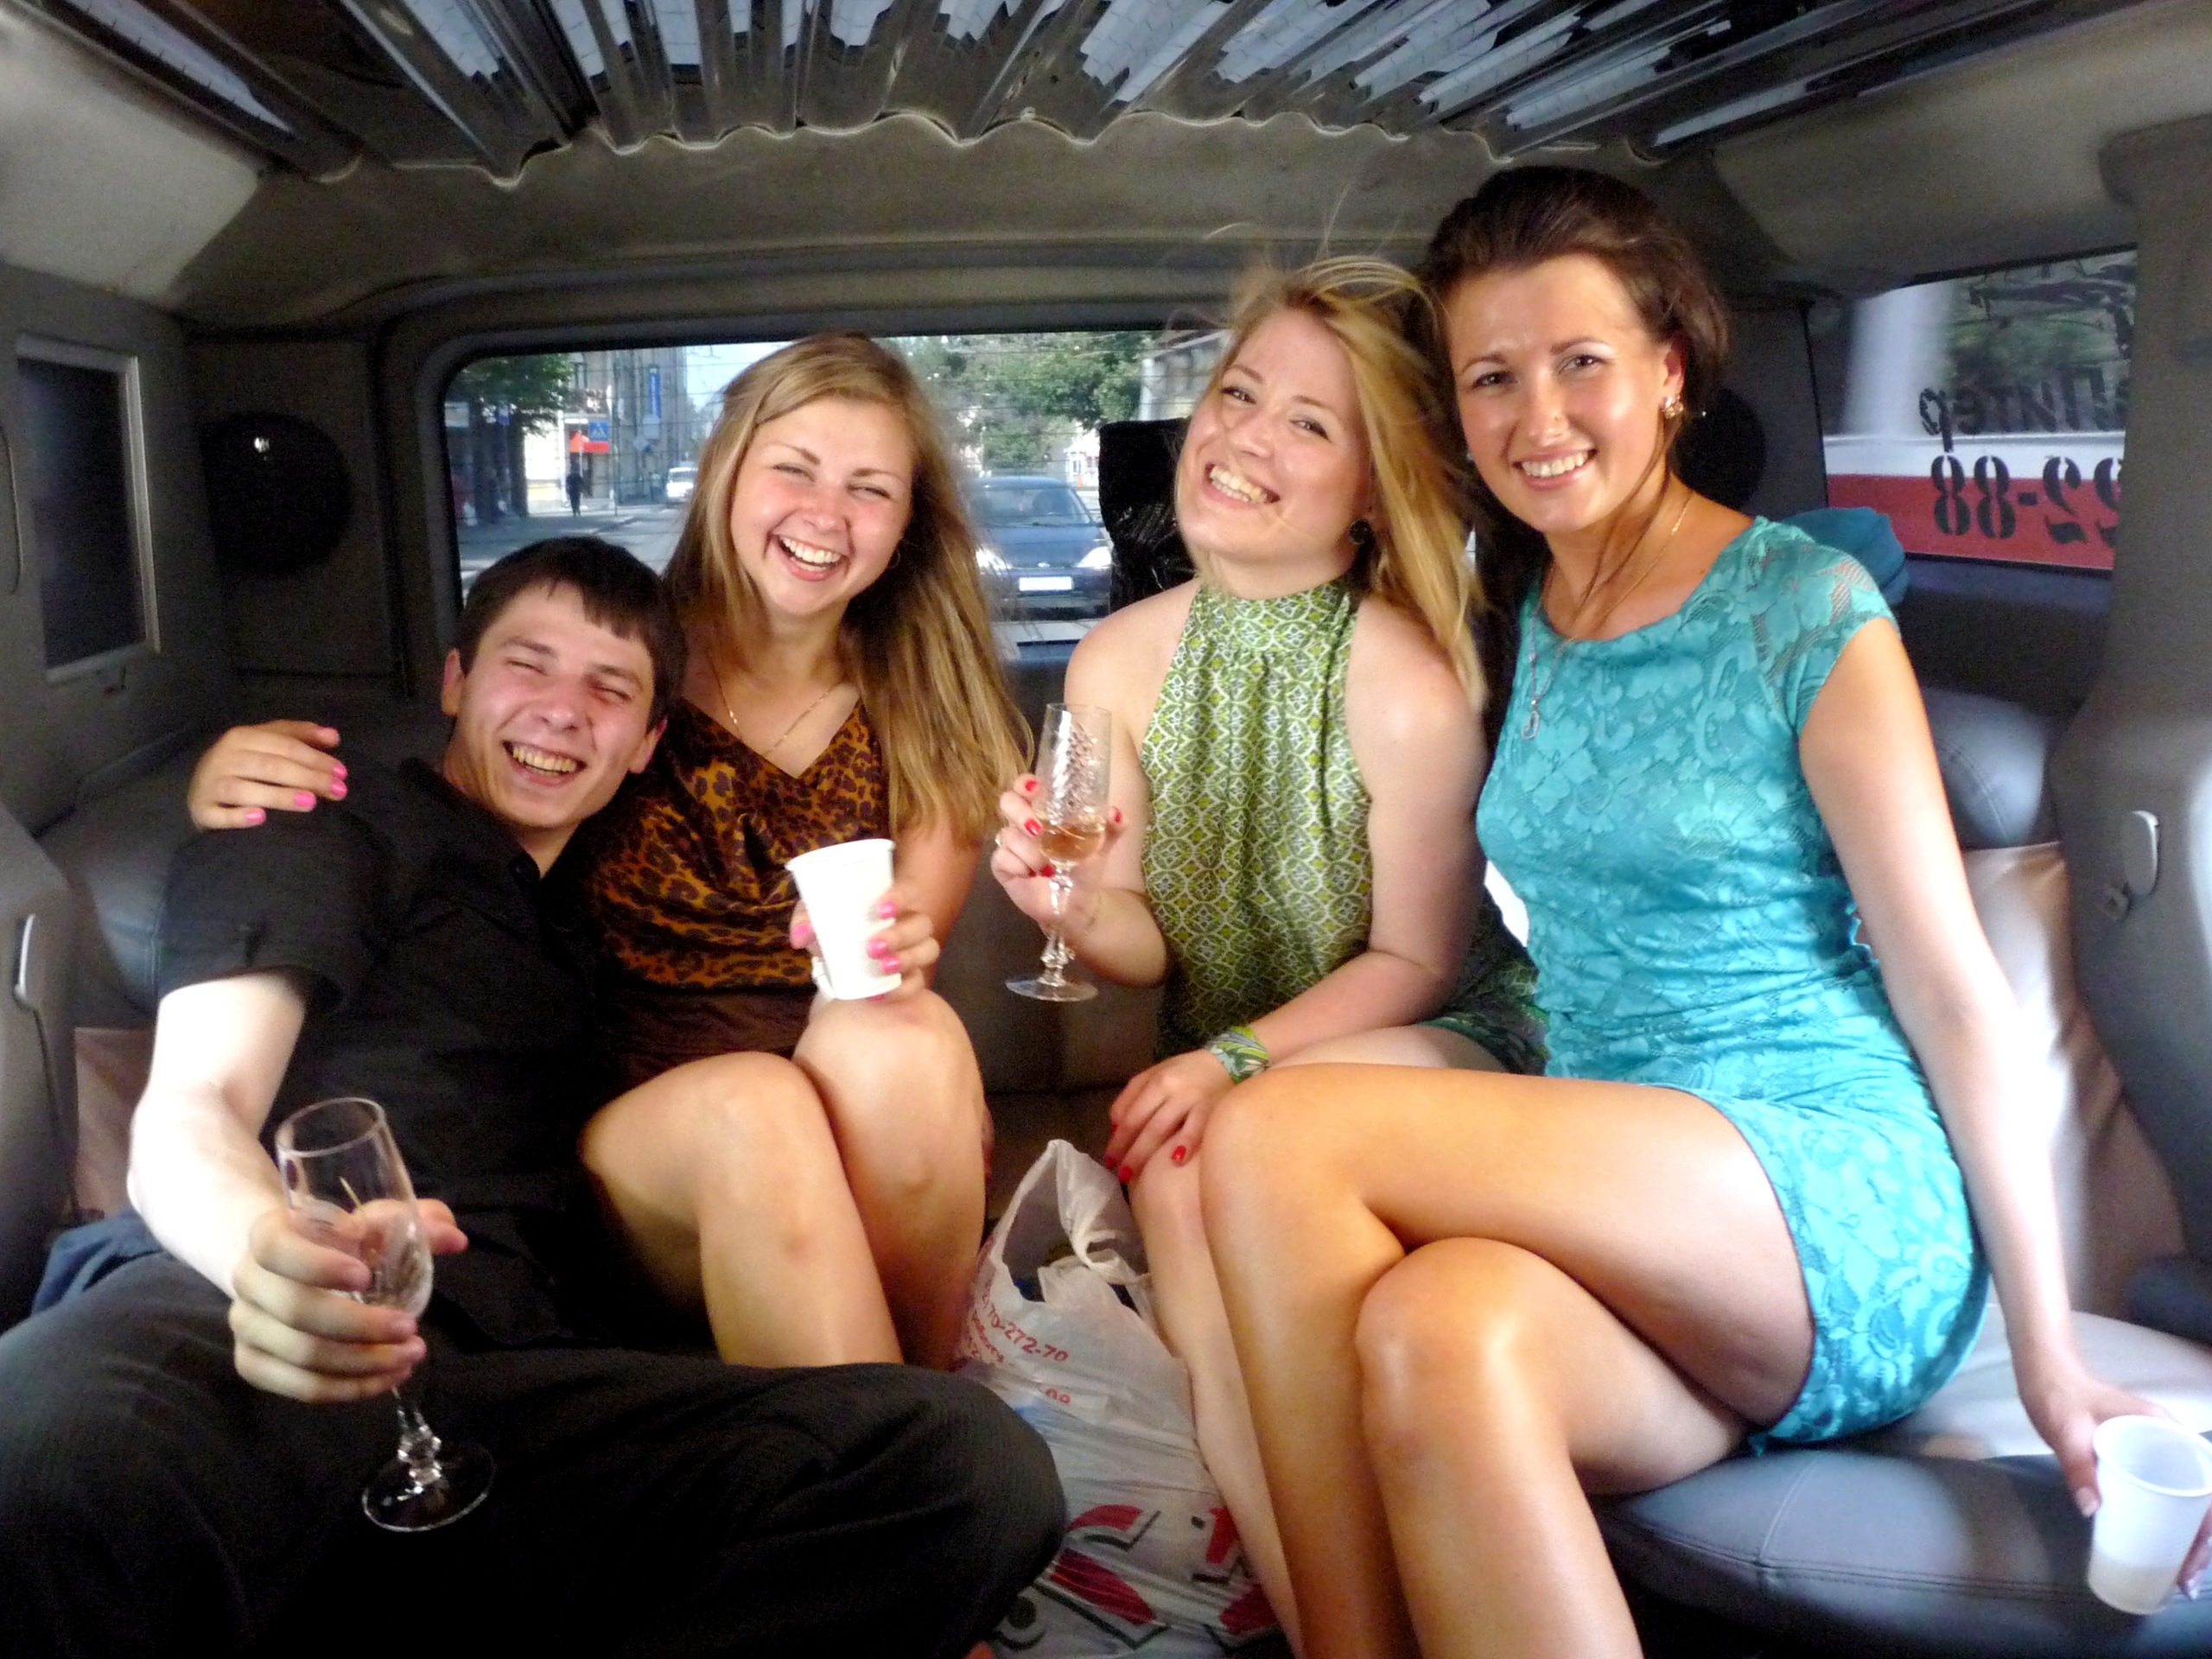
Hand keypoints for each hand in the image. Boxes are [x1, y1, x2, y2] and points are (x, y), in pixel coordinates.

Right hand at [189, 721, 344, 828]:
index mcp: (241, 737)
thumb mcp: (267, 743)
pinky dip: (238, 817)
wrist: (200, 790)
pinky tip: (261, 818)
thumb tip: (334, 736)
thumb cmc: (243, 765)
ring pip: (245, 789)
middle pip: (270, 766)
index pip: (284, 746)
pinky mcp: (201, 811)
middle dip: (307, 778)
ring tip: (310, 803)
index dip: (315, 758)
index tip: (342, 773)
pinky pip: (219, 815)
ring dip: (278, 795)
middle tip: (338, 791)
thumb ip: (299, 736)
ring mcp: (209, 785)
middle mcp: (223, 758)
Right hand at [226, 1198, 464, 1402]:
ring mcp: (246, 1327)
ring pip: (301, 1356)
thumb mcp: (375, 1222)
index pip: (275, 1249)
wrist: (290, 1268)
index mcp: (267, 1235)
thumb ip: (415, 1221)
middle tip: (410, 1328)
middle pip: (295, 1311)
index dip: (316, 1265)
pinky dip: (348, 1388)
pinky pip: (300, 1388)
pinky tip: (387, 1378)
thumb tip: (455, 1239)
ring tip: (411, 1356)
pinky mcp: (254, 1364)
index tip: (364, 1275)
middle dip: (359, 1326)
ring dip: (362, 1363)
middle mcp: (248, 1281)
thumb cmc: (339, 1242)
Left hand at [791, 884, 937, 1000]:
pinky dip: (901, 989)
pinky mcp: (912, 977)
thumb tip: (800, 936)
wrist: (838, 964)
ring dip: (907, 959)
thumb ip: (806, 920)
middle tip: (872, 947)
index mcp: (890, 902)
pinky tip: (879, 994)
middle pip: (922, 924)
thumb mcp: (816, 918)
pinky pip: (918, 983)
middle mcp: (909, 923)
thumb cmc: (833, 929)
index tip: (881, 909)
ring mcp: (914, 950)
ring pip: (928, 950)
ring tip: (882, 968)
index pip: (909, 889)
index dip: (900, 896)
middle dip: (900, 935)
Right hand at [988, 773, 1123, 934]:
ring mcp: (1011, 844)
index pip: (1026, 786)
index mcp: (1045, 812)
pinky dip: (1018, 867)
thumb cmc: (1084, 869)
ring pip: (1007, 834)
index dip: (1025, 784)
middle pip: (1007, 802)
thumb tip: (1116, 813)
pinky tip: (1031, 876)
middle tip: (1037, 830)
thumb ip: (1111, 829)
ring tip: (1048, 868)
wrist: (1076, 905)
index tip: (1036, 789)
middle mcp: (1024, 824)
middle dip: (1020, 813)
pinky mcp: (1003, 866)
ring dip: (1029, 851)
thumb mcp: (1101, 847)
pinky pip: (1001, 858)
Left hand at [1104, 1050, 1235, 1181]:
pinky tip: (1176, 1161)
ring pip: (1161, 1128)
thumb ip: (1134, 1095)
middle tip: (1119, 1174)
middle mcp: (1170, 1088)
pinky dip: (1185, 1142)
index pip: (1129, 1114)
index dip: (1117, 1139)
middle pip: (1142, 1124)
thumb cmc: (1186, 1073)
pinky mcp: (1212, 1108)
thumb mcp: (1156, 1074)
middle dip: (1127, 1151)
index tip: (1109, 1160)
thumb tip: (1115, 1128)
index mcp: (1154, 1081)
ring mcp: (1191, 1098)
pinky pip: (1197, 1127)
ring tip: (1134, 1175)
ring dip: (1144, 1152)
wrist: (1228, 1061)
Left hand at [2015, 1341, 2211, 1589]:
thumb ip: (2079, 1467)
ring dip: (2188, 1539)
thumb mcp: (2067, 1431)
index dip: (2207, 1521)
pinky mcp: (2139, 1463)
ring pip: (2186, 1501)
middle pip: (2201, 1498)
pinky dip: (2169, 1526)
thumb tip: (2092, 1509)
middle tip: (2186, 1578)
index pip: (2206, 1481)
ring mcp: (2156, 1453)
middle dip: (2200, 1541)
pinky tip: (2161, 1552)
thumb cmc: (2060, 1397)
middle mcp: (2168, 1443)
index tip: (2195, 1552)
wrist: (2044, 1377)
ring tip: (2179, 1576)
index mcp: (2164, 1429)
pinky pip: (2165, 1497)